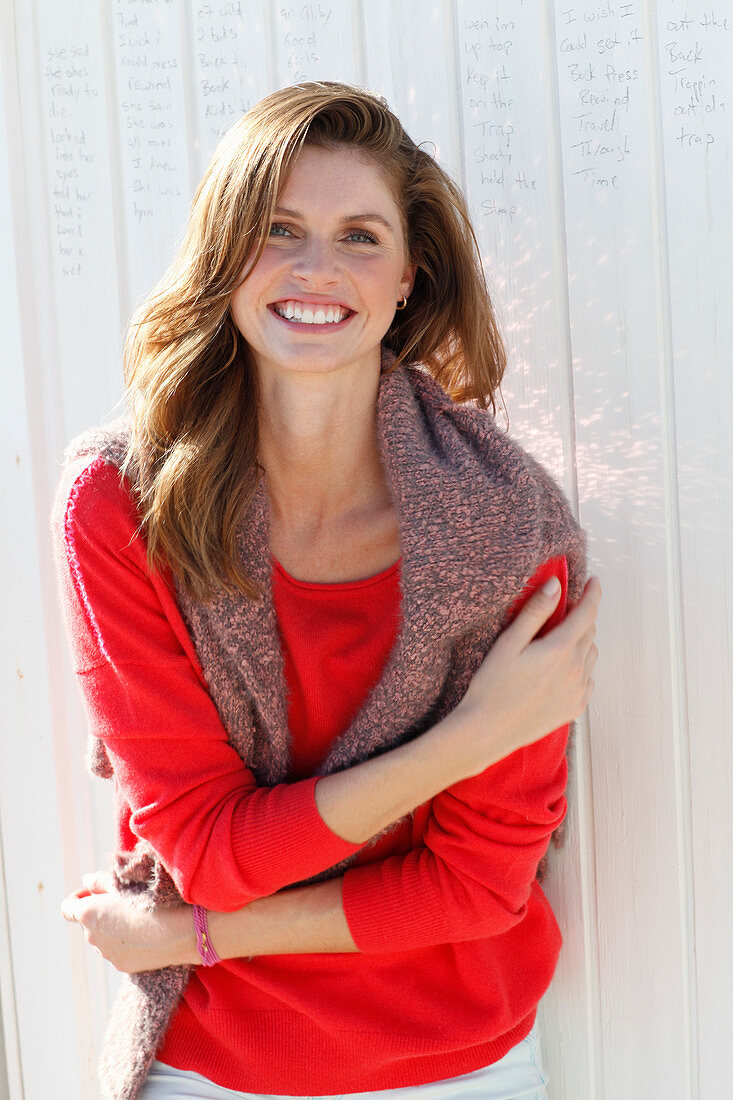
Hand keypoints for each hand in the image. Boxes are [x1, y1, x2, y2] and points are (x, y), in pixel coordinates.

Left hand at [61, 871, 196, 972]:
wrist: (181, 932)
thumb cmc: (154, 900)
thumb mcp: (126, 881)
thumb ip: (100, 880)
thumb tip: (86, 880)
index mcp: (89, 914)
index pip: (67, 908)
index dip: (78, 897)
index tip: (94, 892)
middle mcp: (92, 937)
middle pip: (88, 922)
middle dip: (101, 912)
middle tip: (124, 900)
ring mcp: (107, 955)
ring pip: (103, 937)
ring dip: (113, 927)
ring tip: (139, 917)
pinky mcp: (122, 966)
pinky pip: (117, 950)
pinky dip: (125, 942)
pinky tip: (146, 933)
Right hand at [457, 575, 600, 775]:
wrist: (487, 731)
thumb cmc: (492, 685)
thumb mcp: (509, 642)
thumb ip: (536, 612)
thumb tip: (555, 586)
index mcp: (560, 649)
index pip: (587, 612)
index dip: (593, 593)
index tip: (594, 581)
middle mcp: (576, 670)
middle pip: (589, 632)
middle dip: (581, 617)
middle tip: (562, 611)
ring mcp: (578, 691)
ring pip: (590, 655)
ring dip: (581, 642)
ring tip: (557, 641)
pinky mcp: (575, 708)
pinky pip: (588, 679)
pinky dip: (580, 667)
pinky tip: (559, 669)